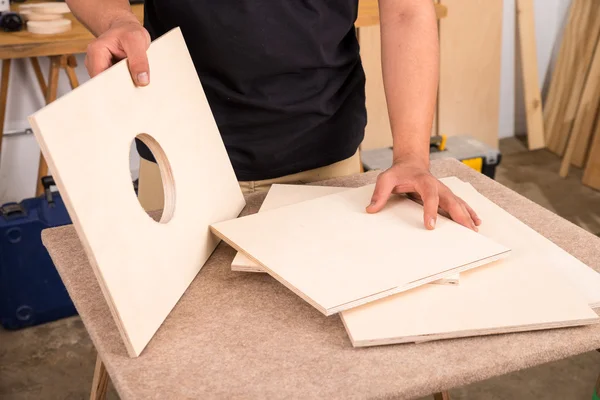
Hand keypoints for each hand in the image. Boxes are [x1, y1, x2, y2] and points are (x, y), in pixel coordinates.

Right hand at [85, 14, 150, 85]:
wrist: (126, 29)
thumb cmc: (129, 32)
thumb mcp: (137, 41)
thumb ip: (139, 61)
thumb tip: (141, 80)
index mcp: (96, 51)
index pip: (100, 77)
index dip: (112, 88)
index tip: (127, 92)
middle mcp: (94, 61)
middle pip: (104, 84)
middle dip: (119, 89)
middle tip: (135, 88)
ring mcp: (100, 68)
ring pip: (110, 86)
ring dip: (123, 87)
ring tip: (135, 81)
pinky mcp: (108, 73)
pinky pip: (115, 84)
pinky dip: (125, 84)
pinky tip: (132, 81)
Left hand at [366, 157, 480, 230]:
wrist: (410, 163)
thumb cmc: (399, 173)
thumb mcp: (386, 179)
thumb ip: (379, 193)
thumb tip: (370, 209)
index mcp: (424, 181)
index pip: (430, 196)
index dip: (431, 210)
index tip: (430, 226)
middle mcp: (438, 186)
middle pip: (451, 200)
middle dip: (459, 215)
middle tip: (466, 230)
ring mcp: (444, 191)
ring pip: (458, 203)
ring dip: (467, 215)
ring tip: (474, 229)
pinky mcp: (446, 196)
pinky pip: (459, 204)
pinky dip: (468, 212)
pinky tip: (476, 222)